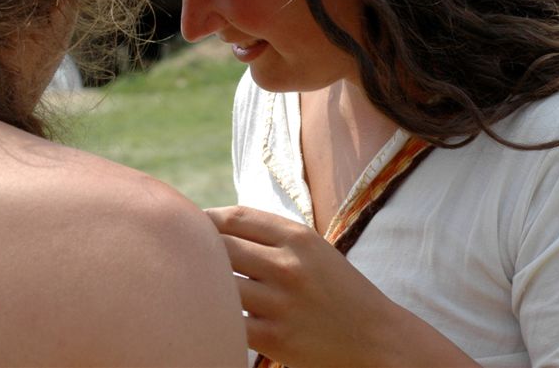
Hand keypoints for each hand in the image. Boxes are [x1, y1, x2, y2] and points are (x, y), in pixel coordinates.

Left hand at [206, 205, 476, 367]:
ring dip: (203, 284)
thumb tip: (213, 224)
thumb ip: (270, 236)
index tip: (191, 227)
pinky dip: (215, 317)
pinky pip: (227, 321)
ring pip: (219, 284)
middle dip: (197, 250)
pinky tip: (211, 315)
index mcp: (298, 237)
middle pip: (220, 246)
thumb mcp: (312, 250)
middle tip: (182, 255)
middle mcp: (288, 265)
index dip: (205, 220)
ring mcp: (280, 303)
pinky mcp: (274, 338)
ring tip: (191, 285)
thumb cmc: (336, 291)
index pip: (234, 218)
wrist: (377, 340)